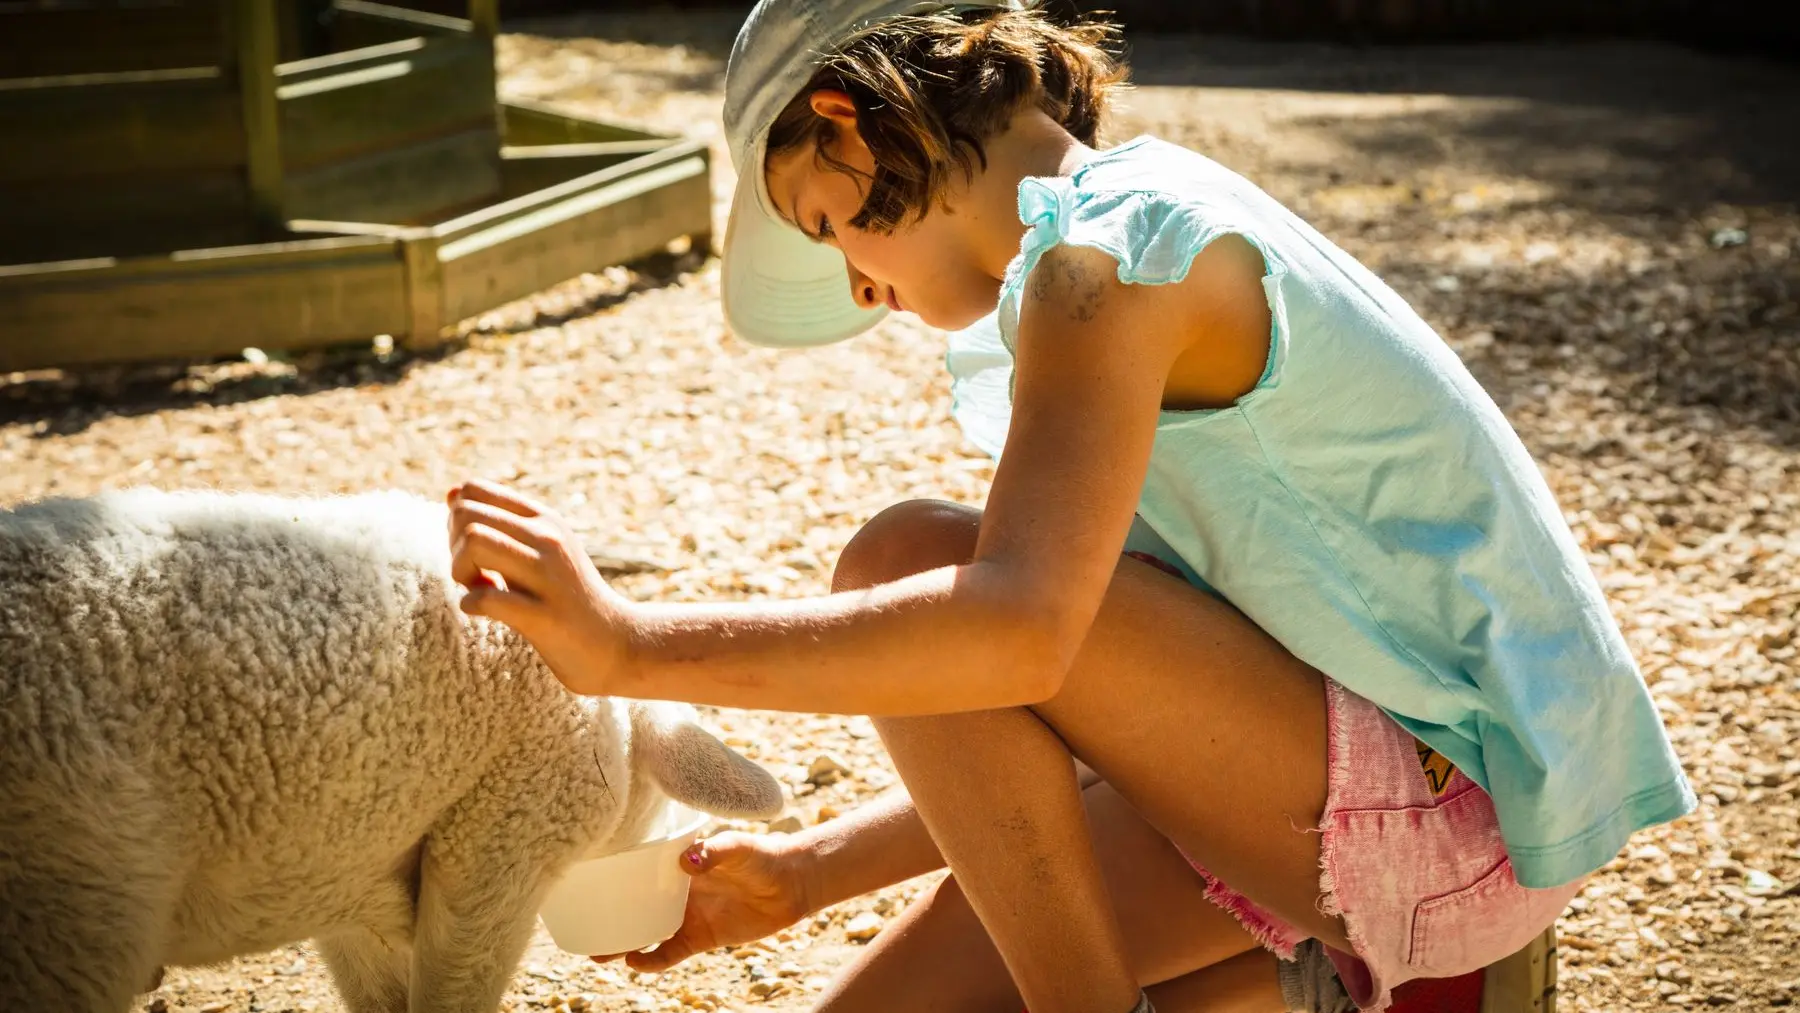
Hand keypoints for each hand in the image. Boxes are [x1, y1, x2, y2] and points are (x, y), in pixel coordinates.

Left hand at [445, 480, 630, 694]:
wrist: (618, 643)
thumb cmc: (569, 598)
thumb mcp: (543, 550)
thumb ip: (501, 523)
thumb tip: (451, 492)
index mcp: (546, 520)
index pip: (475, 490)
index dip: (457, 519)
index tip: (473, 549)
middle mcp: (549, 539)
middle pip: (467, 515)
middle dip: (453, 546)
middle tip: (472, 574)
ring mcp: (548, 577)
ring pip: (473, 542)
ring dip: (459, 570)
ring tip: (477, 589)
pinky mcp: (544, 617)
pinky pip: (486, 597)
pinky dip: (470, 604)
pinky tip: (482, 612)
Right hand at [598, 831, 813, 971]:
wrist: (792, 883)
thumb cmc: (764, 856)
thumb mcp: (738, 848)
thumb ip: (714, 852)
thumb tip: (686, 860)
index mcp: (679, 864)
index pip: (639, 869)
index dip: (614, 876)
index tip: (586, 881)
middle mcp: (678, 891)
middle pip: (635, 905)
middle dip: (609, 916)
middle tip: (581, 927)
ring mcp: (688, 915)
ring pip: (646, 932)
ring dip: (623, 943)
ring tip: (597, 954)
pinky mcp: (701, 938)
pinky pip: (670, 952)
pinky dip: (653, 960)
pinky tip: (636, 963)